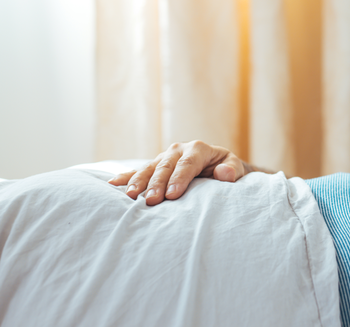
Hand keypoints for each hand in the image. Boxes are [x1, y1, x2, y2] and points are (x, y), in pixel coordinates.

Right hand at [108, 140, 252, 205]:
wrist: (219, 167)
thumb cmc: (227, 170)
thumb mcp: (236, 168)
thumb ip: (232, 170)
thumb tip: (224, 174)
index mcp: (199, 149)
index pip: (187, 164)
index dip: (179, 179)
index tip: (172, 195)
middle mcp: (179, 150)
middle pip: (166, 167)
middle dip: (157, 184)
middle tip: (152, 201)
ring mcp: (165, 157)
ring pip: (150, 168)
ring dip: (140, 182)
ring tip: (131, 196)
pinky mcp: (156, 165)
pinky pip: (139, 170)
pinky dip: (127, 177)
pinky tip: (113, 184)